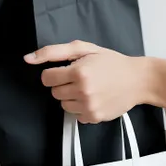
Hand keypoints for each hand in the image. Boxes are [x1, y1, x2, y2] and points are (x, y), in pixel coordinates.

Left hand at [24, 41, 149, 123]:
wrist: (138, 80)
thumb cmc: (112, 63)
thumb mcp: (84, 48)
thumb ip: (53, 52)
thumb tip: (28, 58)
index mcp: (79, 71)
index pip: (46, 78)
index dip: (55, 73)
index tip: (67, 71)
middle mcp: (82, 91)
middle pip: (54, 92)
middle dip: (64, 84)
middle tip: (81, 78)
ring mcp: (88, 106)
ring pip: (63, 105)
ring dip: (72, 97)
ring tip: (88, 89)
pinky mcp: (94, 117)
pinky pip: (76, 116)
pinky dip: (82, 108)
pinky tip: (94, 98)